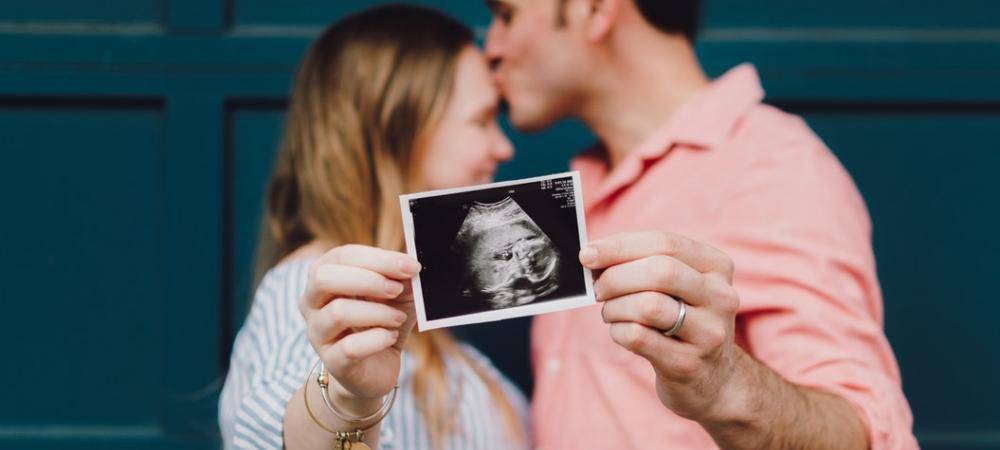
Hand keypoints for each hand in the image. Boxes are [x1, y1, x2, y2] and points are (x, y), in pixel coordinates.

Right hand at [299, 244, 420, 409]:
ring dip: (377, 312)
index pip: (342, 256)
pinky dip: (377, 339)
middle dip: (368, 280)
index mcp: (324, 277)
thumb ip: (402, 278)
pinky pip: (350, 347)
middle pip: (324, 278)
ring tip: (398, 318)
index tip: (410, 266)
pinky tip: (391, 337)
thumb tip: (411, 264)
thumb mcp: (397, 295)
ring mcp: (317, 333)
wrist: (376, 369)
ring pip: (338, 312)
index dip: (378, 258)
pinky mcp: (332, 361)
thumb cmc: (382, 322)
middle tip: (397, 289)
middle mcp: (312, 303)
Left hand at [581, 230, 743, 421]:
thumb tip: (593, 254)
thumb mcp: (677, 286)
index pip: (664, 243)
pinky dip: (618, 331)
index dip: (620, 246)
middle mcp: (720, 297)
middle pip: (660, 272)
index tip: (587, 254)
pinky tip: (620, 331)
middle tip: (598, 289)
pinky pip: (639, 337)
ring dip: (615, 307)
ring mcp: (709, 333)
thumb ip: (642, 263)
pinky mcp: (688, 363)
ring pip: (648, 306)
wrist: (712, 378)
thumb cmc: (682, 320)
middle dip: (616, 277)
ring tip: (610, 312)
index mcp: (717, 267)